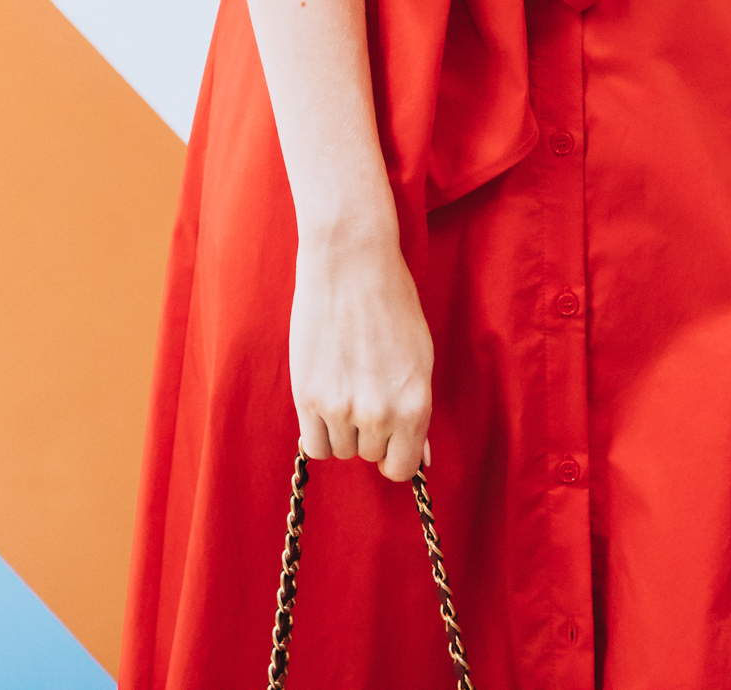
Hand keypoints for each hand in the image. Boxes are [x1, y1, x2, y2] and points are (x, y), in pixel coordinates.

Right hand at [289, 226, 433, 481]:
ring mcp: (342, 407)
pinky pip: (313, 445)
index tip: (388, 436)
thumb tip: (422, 459)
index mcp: (415, 404)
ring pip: (341, 449)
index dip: (395, 452)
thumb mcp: (419, 357)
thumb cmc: (391, 302)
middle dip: (369, 431)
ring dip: (341, 428)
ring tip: (343, 384)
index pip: (403, 466)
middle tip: (364, 390)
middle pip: (370, 454)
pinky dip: (318, 429)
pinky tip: (324, 397)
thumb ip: (417, 411)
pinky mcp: (308, 396)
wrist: (350, 262)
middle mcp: (380, 413)